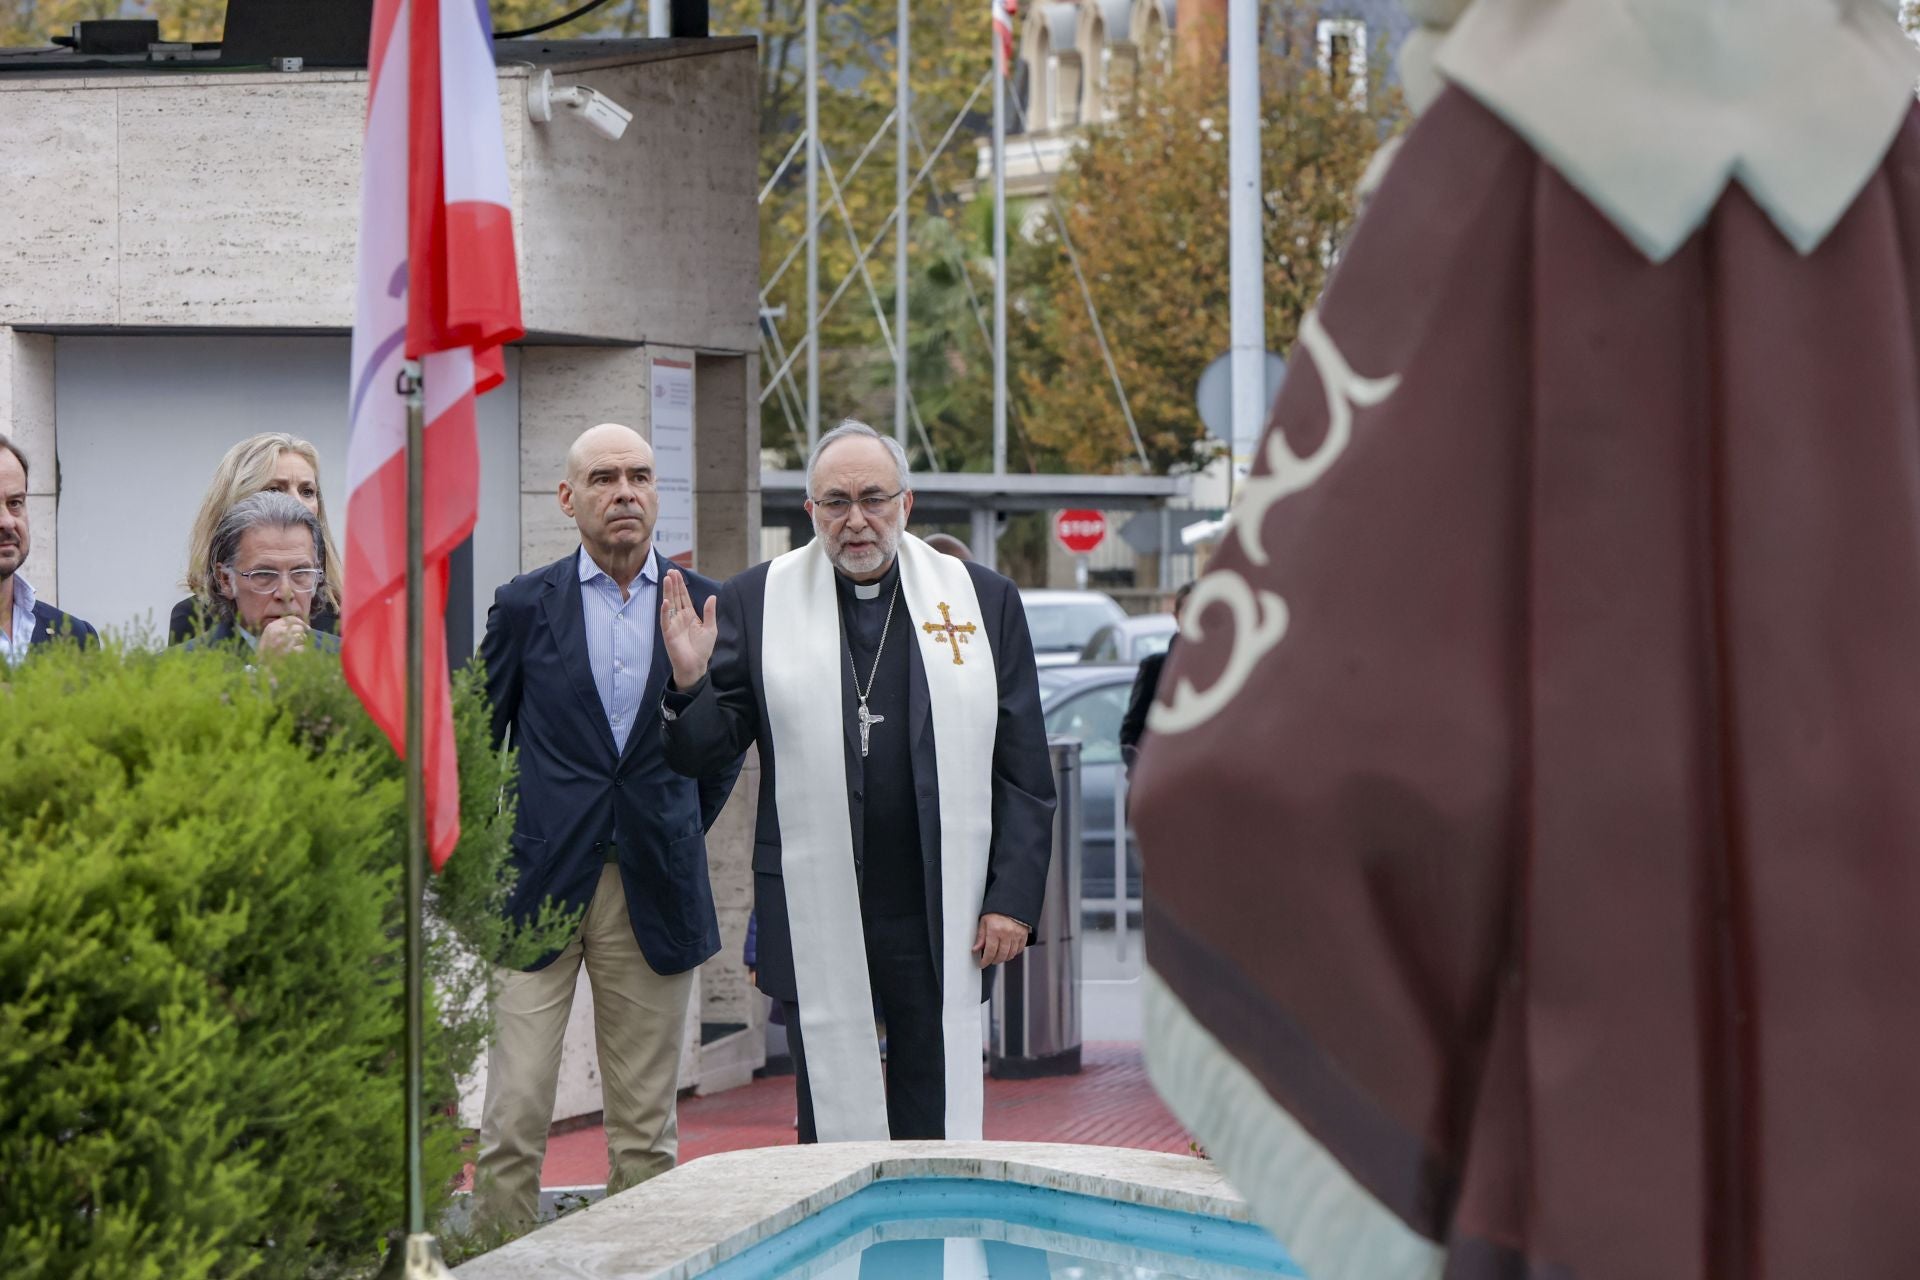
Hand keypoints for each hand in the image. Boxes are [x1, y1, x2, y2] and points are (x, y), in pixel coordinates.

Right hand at [258, 615, 309, 658]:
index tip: (307, 628)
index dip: (300, 622)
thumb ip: (281, 629)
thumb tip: (301, 624)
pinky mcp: (289, 651)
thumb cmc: (267, 654)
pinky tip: (295, 656)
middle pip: (299, 628)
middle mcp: (277, 632)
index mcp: (271, 627)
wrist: (263, 669)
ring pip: (302, 637)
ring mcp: (283, 641)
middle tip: (298, 643)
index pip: (290, 619)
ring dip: (302, 644)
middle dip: (302, 635)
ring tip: (294, 650)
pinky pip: (303, 647)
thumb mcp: (269, 637)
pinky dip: (301, 652)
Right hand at [660, 569, 718, 689]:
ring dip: (668, 592)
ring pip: (669, 605)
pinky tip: (666, 601)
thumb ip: (710, 612)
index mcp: (690, 615)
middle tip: (671, 571)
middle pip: (675, 597)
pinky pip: (665, 620)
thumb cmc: (702, 649)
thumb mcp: (710, 628)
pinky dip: (665, 611)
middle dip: (673, 584)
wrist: (695, 665)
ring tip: (667, 579)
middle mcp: (680, 617)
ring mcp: (673, 624)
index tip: (677, 573)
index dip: (681, 585)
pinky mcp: (668, 633)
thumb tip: (712, 596)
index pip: (684, 597)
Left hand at [973, 913, 1028, 968]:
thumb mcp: (984, 921)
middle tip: (990, 960)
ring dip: (1004, 958)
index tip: (983, 963)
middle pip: (1001, 955)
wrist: (1011, 900)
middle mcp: (1006, 933)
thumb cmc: (997, 909)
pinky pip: (1019, 949)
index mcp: (995, 929)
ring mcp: (1016, 934)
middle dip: (994, 961)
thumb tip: (976, 949)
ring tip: (998, 956)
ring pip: (1011, 954)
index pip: (990, 952)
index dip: (986, 960)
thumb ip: (980, 936)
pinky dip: (1013, 953)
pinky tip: (1008, 951)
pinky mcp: (1024, 934)